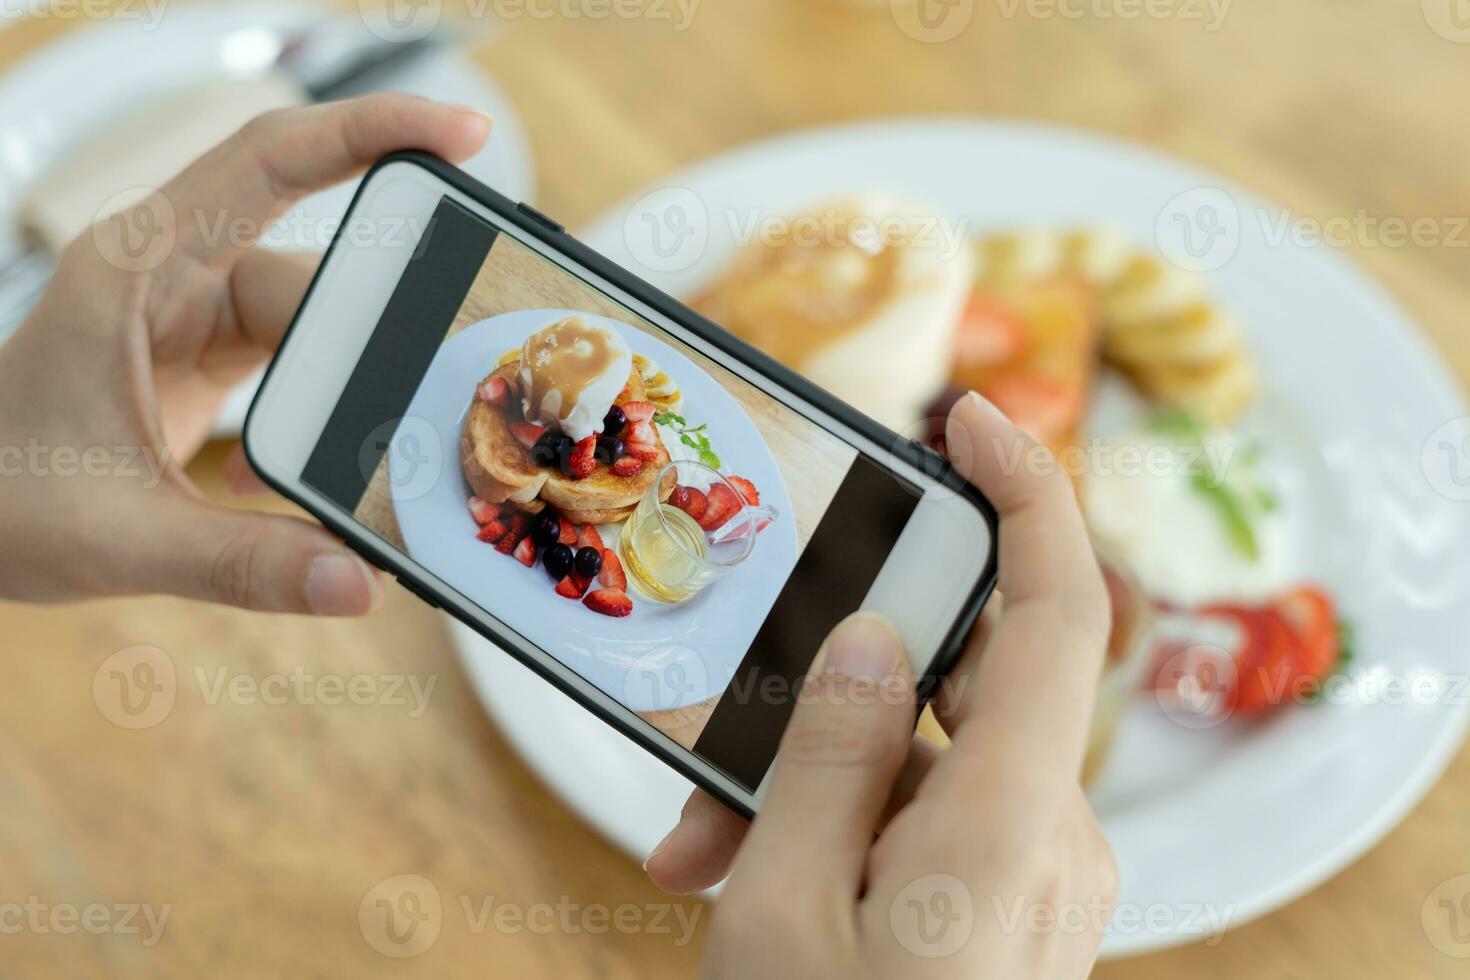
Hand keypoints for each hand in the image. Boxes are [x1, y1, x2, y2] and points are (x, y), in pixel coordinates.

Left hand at [0, 95, 489, 612]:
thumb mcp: (121, 537)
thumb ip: (244, 563)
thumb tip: (358, 581)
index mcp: (137, 271)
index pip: (270, 161)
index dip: (372, 130)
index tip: (464, 133)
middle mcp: (172, 276)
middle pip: (316, 268)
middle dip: (386, 317)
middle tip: (449, 362)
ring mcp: (193, 314)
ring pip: (319, 318)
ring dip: (356, 377)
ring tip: (395, 428)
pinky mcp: (211, 357)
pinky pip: (300, 360)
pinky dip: (324, 411)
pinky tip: (309, 472)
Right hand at [646, 393, 1117, 976]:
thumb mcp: (785, 913)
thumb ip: (831, 757)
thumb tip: (869, 640)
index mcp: (1010, 825)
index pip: (1059, 607)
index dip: (1030, 491)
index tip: (971, 421)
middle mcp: (1050, 839)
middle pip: (951, 692)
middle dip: (827, 699)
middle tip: (722, 745)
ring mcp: (1036, 879)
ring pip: (921, 770)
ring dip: (811, 790)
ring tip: (703, 852)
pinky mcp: (1011, 909)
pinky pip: (930, 829)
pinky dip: (844, 836)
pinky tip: (753, 883)